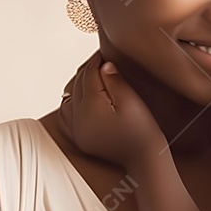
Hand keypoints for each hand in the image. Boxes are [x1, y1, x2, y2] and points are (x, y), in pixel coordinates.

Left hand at [58, 52, 165, 166]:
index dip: (96, 61)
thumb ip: (114, 81)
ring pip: (68, 99)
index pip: (89, 75)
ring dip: (77, 86)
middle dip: (87, 71)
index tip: (102, 53)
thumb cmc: (142, 130)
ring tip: (91, 78)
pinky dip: (71, 104)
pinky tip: (80, 99)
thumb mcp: (131, 101)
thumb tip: (103, 65)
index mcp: (91, 107)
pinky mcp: (80, 139)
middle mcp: (78, 119)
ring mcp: (77, 131)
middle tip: (99, 61)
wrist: (144, 158)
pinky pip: (66, 116)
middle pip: (77, 85)